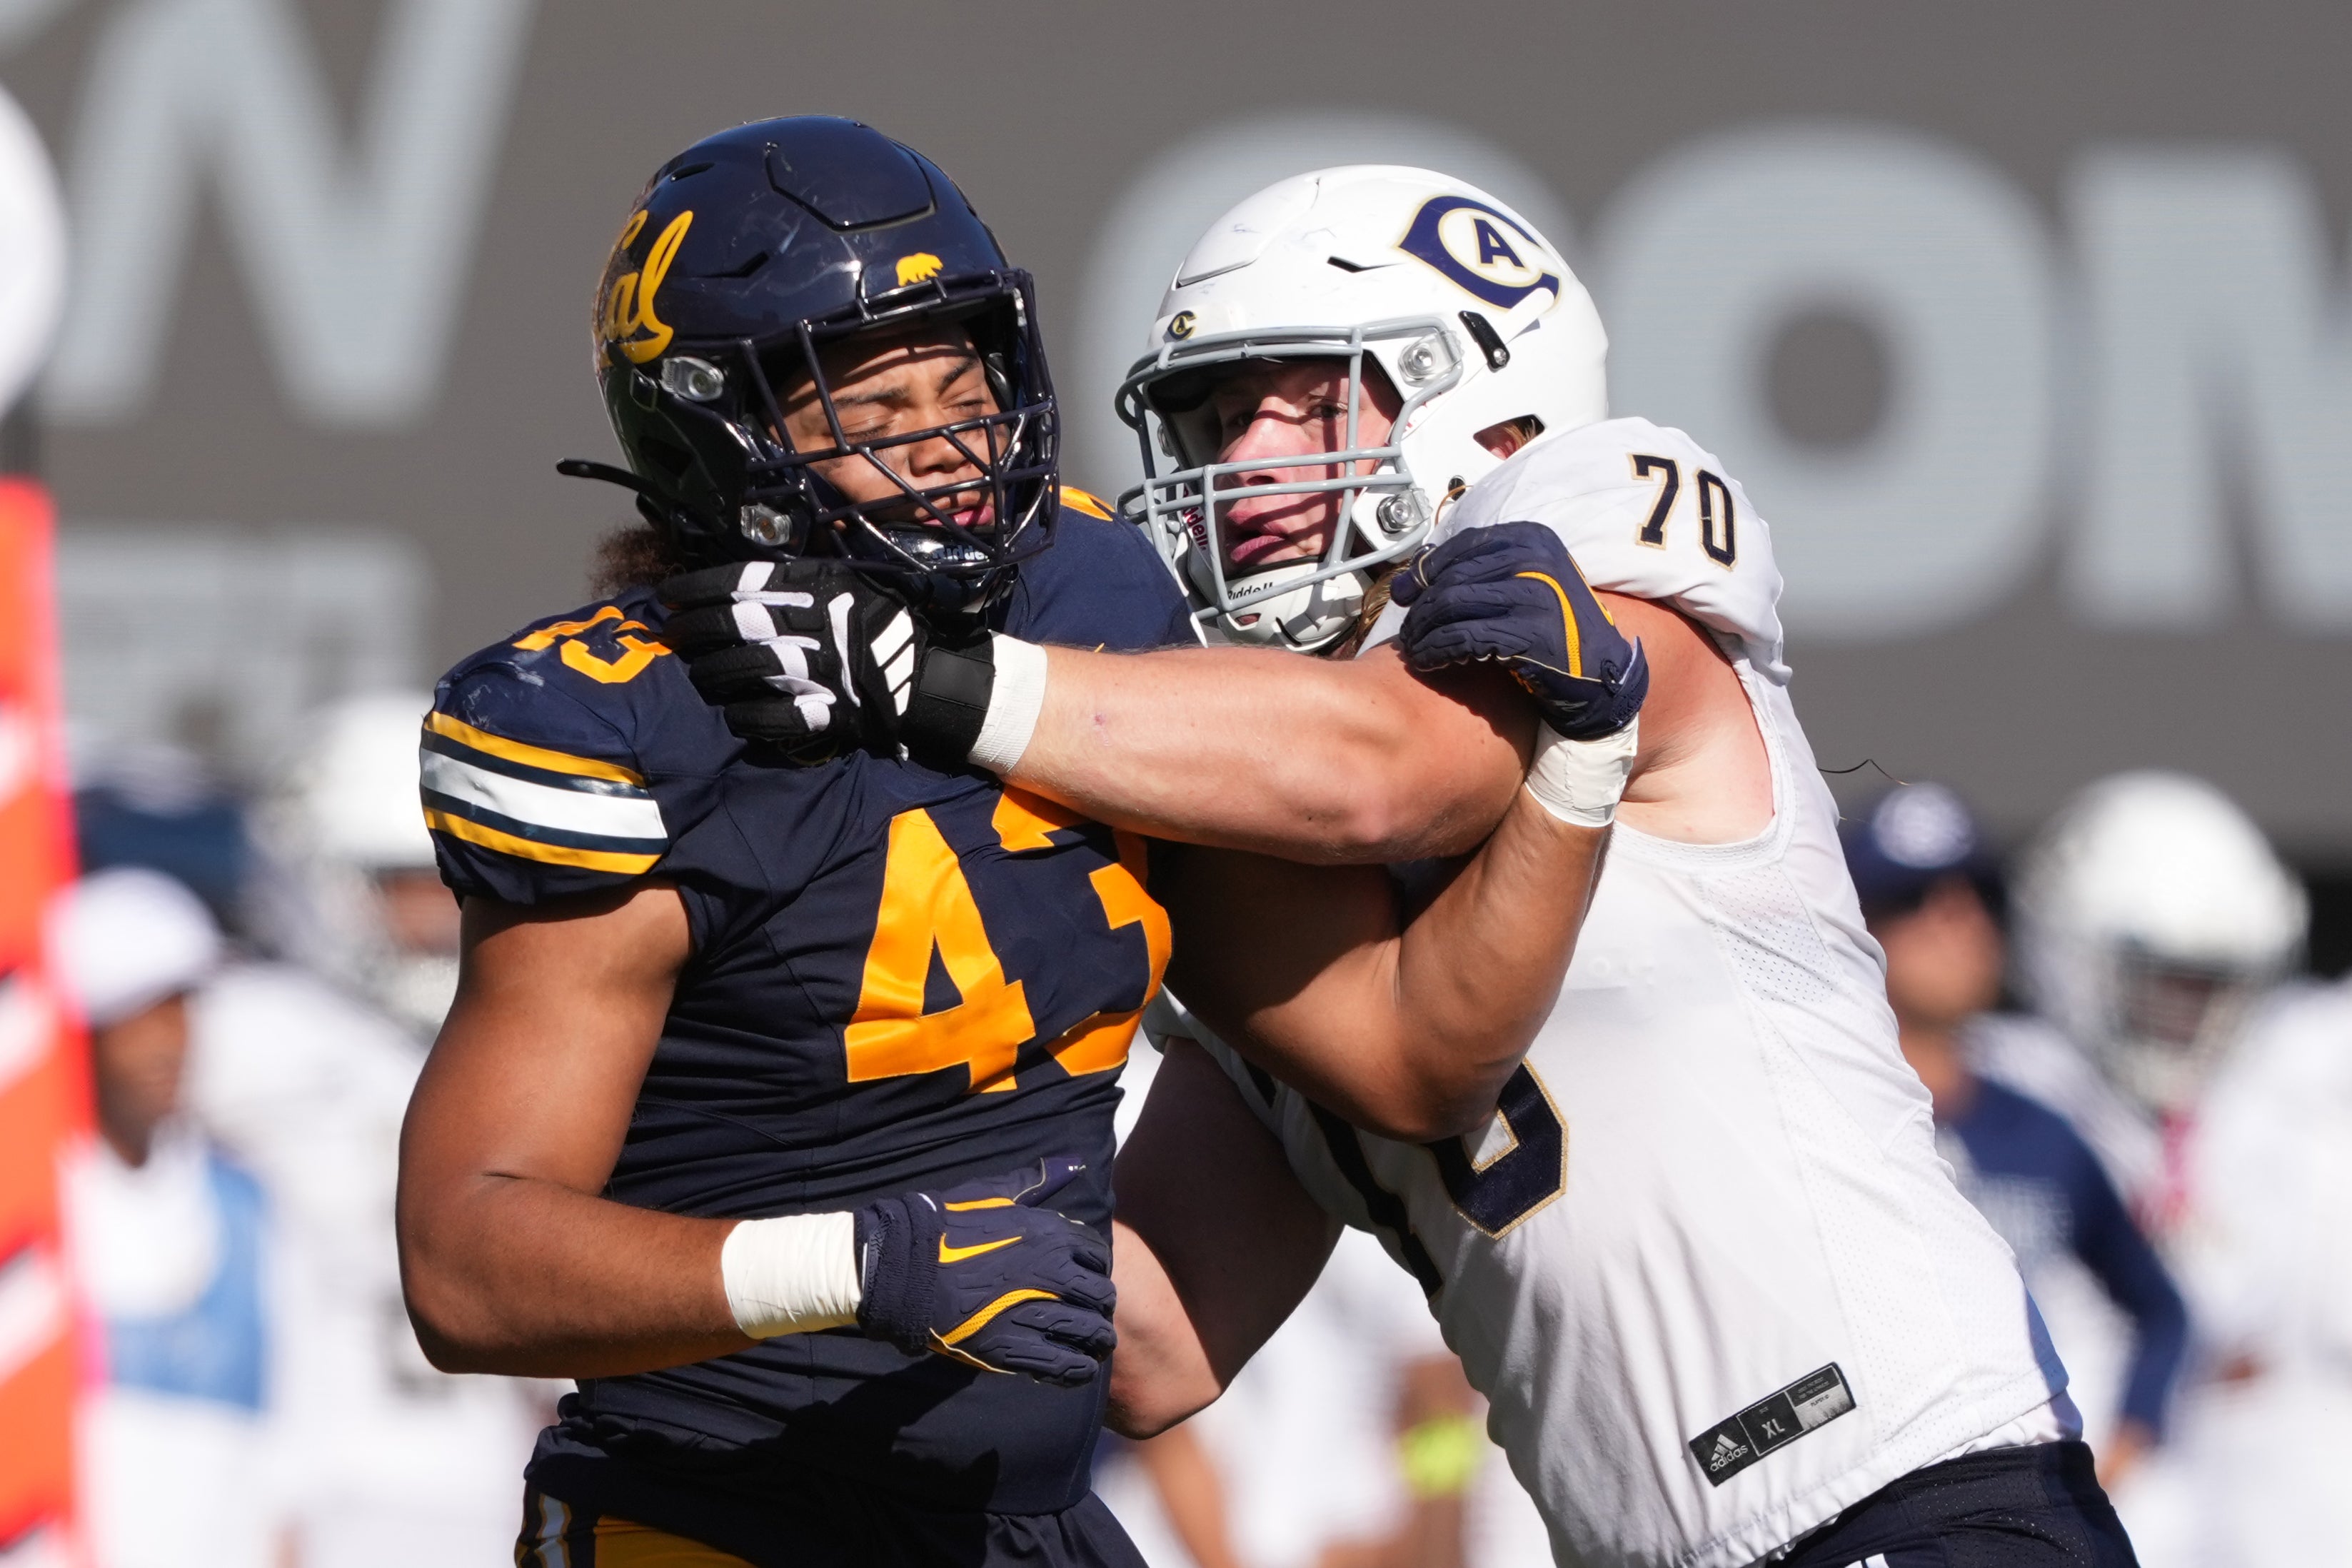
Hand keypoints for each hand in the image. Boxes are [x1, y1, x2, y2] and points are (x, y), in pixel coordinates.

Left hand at [658, 559, 916, 759]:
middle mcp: (807, 625)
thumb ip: (798, 579)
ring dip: (711, 673)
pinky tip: (732, 713)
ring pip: (742, 669)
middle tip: (674, 635)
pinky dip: (744, 715)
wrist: (925, 674)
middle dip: (692, 630)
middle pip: (731, 625)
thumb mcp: (844, 582)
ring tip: (699, 676)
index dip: (696, 588)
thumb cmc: (881, 622)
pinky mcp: (822, 710)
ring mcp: (813, 670)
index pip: (739, 581)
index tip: (669, 594)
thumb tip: (745, 579)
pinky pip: (768, 716)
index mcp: (812, 588)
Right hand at [852, 1157, 1115, 1384]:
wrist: (901, 1266)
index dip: (1097, 1268)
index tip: (1086, 1277)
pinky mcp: (1010, 1350)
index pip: (1099, 1255)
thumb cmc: (945, 1225)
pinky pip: (1063, 1366)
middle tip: (1091, 1314)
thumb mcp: (993, 1192)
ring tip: (1093, 1347)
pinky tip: (1075, 1368)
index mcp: (1049, 1234)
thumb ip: (1036, 1182)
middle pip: (1102, 1297)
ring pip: (1091, 1334)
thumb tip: (1072, 1163)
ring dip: (1097, 1341)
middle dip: (1100, 1307)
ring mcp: (1032, 1313)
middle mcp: (1050, 1274)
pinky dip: (1076, 1370)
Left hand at [1390, 524, 1646, 740]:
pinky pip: (1463, 637)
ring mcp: (1534, 596)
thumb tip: (1412, 575)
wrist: (1601, 675)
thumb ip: (1480, 571)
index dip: (1425, 570)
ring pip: (1451, 605)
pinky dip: (1437, 649)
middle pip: (1452, 577)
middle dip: (1420, 607)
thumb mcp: (1527, 583)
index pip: (1462, 545)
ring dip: (1423, 630)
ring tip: (1414, 648)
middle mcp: (1535, 560)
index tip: (1406, 593)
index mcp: (1533, 539)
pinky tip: (1429, 660)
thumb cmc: (1556, 630)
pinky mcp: (1528, 634)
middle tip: (1408, 631)